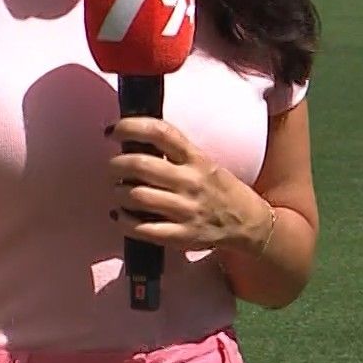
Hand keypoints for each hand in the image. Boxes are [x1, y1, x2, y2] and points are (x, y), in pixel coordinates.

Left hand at [106, 117, 269, 256]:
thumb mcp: (204, 163)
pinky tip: (121, 215)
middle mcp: (190, 181)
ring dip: (118, 192)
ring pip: (135, 196)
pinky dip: (123, 220)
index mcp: (196, 158)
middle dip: (116, 164)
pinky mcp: (181, 236)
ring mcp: (186, 210)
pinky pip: (140, 228)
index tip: (113, 131)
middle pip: (139, 164)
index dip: (130, 127)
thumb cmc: (220, 189)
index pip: (160, 132)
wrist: (248, 223)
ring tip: (119, 191)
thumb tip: (133, 143)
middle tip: (113, 168)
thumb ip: (174, 154)